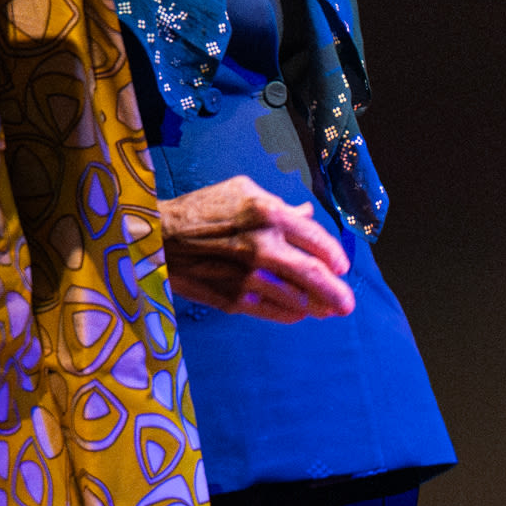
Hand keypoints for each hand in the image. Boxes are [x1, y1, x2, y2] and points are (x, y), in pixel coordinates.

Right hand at [156, 176, 355, 321]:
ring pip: (296, 300)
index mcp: (269, 214)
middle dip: (337, 293)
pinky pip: (272, 313)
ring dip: (316, 307)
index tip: (341, 267)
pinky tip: (297, 312)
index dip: (335, 257)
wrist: (157, 237)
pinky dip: (289, 314)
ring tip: (326, 310)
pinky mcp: (232, 298)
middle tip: (347, 305)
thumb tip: (307, 214)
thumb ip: (280, 205)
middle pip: (314, 276)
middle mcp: (262, 246)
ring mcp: (247, 276)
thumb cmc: (202, 209)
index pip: (317, 239)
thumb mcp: (243, 191)